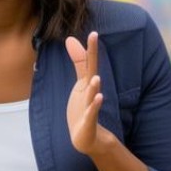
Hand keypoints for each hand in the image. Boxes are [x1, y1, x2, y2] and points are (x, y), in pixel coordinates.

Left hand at [65, 32, 114, 156]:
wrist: (87, 137)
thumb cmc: (83, 108)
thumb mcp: (81, 83)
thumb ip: (80, 63)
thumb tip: (71, 39)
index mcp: (88, 83)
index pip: (90, 63)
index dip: (91, 48)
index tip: (93, 32)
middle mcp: (91, 92)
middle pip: (91, 72)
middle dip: (92, 55)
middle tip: (95, 37)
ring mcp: (90, 106)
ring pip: (92, 95)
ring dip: (94, 87)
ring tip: (97, 78)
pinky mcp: (88, 121)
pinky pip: (92, 113)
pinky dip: (94, 106)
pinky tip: (99, 98)